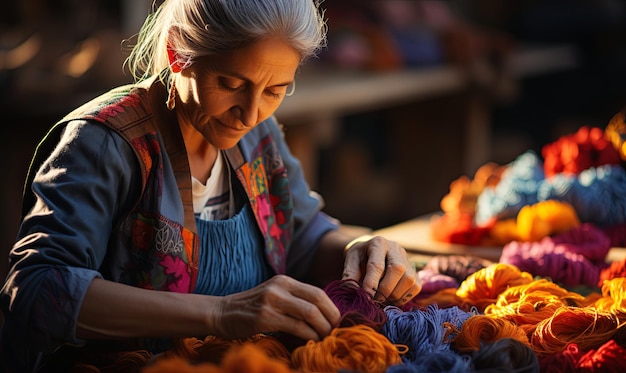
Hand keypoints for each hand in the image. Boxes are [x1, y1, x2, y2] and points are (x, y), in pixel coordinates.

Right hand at [213, 275, 340, 340]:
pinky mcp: (265, 317)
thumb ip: (294, 300)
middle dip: (331, 318)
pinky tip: (310, 342)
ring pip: (309, 313)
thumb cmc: (251, 308)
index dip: (332, 308)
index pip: (317, 291)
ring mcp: (272, 301)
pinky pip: (296, 327)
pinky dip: (308, 336)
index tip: (337, 322)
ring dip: (322, 329)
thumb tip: (323, 315)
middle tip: (335, 332)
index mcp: (284, 280)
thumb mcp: (274, 296)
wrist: (221, 313)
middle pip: (317, 300)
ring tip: (325, 338)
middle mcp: (279, 287)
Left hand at [342, 236, 420, 305]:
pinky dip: (404, 297)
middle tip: (375, 299)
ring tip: (382, 300)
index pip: (377, 265)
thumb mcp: (350, 263)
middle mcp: (395, 248)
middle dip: (385, 289)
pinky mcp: (414, 272)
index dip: (371, 283)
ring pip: (409, 279)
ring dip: (395, 294)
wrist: (369, 253)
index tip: (366, 296)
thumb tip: (356, 293)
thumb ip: (350, 276)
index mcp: (377, 243)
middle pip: (397, 269)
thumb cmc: (359, 259)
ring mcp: (407, 259)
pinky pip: (415, 287)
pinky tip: (391, 299)